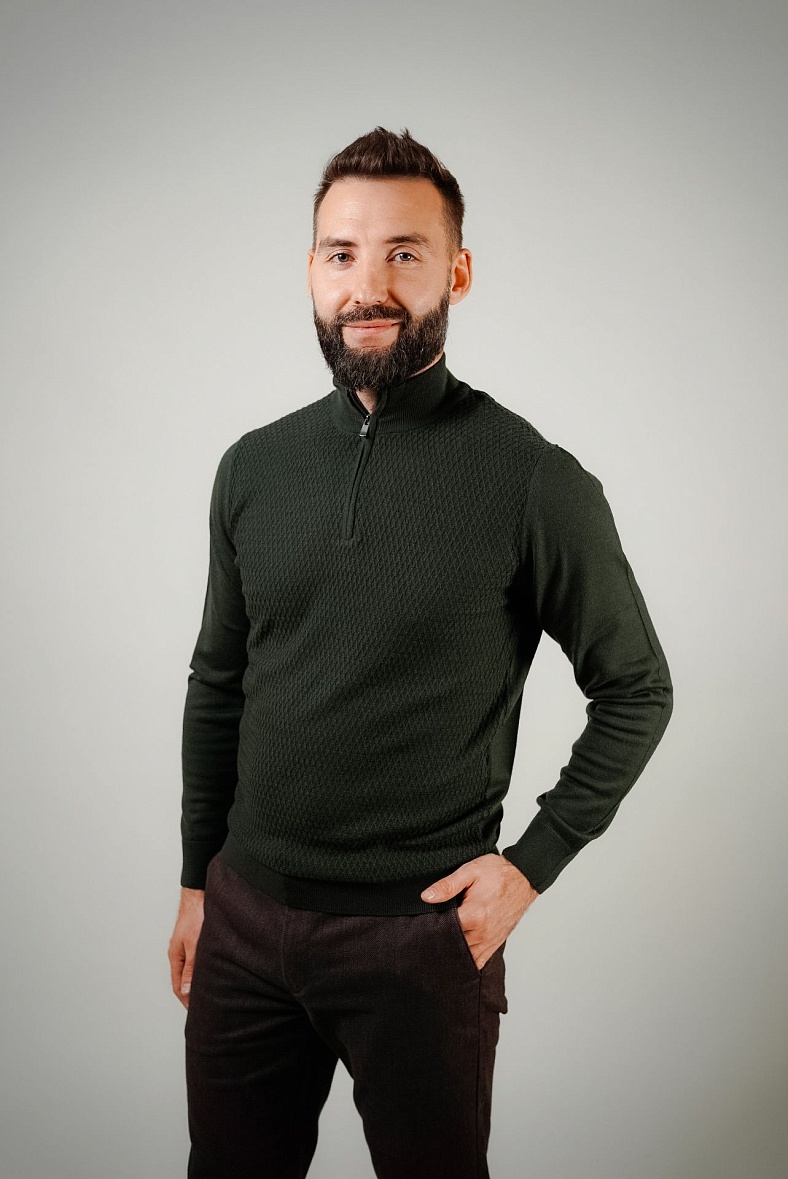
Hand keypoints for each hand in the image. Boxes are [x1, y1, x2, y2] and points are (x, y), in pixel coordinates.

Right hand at [168, 887, 204, 1008]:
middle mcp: (179, 953)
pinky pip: (197, 960)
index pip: (178, 987)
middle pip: (183, 980)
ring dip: (198, 982)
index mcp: (176, 957)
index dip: (186, 1001)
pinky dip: (202, 970)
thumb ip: (191, 968)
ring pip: (191, 970)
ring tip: (211, 993)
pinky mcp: (195, 940)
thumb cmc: (196, 916)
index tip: (197, 1012)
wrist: (199, 894)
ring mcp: (186, 946)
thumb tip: (186, 991)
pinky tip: (213, 972)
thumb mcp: (194, 945)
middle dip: (192, 994)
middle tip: (204, 1007)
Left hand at [421, 854, 537, 969]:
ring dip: (452, 954)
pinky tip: (456, 958)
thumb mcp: (470, 871)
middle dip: (439, 943)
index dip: (430, 929)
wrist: (524, 877)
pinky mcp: (495, 943)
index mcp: (474, 915)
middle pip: (453, 946)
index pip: (444, 931)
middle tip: (425, 939)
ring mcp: (490, 940)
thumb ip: (447, 886)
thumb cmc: (498, 873)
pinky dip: (467, 961)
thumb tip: (426, 897)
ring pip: (465, 957)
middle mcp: (483, 933)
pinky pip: (479, 960)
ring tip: (438, 949)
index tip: (421, 925)